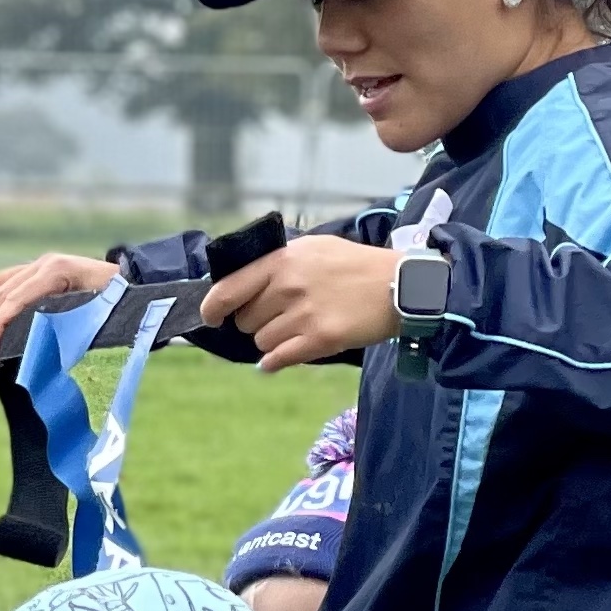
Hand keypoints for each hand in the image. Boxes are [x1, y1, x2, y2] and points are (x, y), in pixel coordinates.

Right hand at [0, 251, 117, 352]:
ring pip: (0, 282)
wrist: (134, 280)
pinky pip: (7, 280)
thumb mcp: (99, 314)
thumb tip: (43, 351)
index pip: (16, 297)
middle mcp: (45, 263)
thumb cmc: (120, 300)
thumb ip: (72, 327)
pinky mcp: (40, 269)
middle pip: (4, 291)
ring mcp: (41, 263)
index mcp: (57, 271)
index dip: (0, 323)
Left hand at [200, 234, 400, 372]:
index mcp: (281, 261)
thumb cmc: (353, 265)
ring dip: (273, 340)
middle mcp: (287, 287)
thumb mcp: (312, 249)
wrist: (398, 285)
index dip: (212, 308)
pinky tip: (282, 357)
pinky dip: (275, 362)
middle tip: (283, 315)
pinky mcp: (319, 339)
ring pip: (261, 341)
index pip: (227, 289)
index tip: (212, 317)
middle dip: (257, 321)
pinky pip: (277, 359)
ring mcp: (303, 314)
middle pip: (245, 320)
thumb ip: (276, 263)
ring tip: (299, 327)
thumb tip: (240, 284)